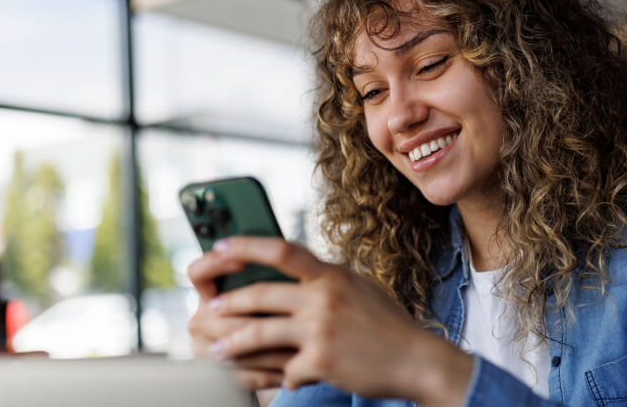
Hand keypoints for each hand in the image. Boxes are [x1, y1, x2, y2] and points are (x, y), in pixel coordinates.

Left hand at [204, 237, 473, 405]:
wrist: (416, 360)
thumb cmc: (389, 325)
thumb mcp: (360, 288)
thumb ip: (328, 278)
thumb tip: (298, 268)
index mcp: (331, 275)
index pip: (282, 251)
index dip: (246, 247)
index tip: (219, 247)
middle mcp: (324, 298)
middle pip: (261, 294)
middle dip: (229, 303)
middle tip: (210, 309)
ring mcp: (321, 329)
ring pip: (260, 333)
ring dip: (232, 343)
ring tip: (215, 350)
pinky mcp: (321, 361)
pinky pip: (286, 370)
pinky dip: (283, 376)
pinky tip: (283, 380)